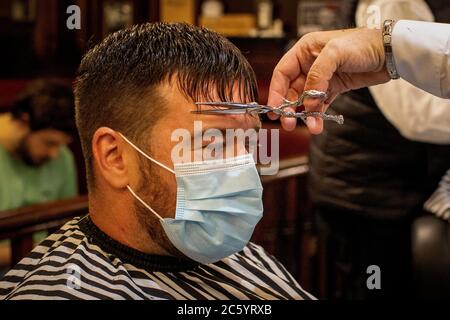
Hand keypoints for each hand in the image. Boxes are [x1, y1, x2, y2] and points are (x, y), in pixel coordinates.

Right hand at [268, 27, 390, 133]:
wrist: (389, 52)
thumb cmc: (363, 43)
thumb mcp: (335, 53)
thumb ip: (317, 76)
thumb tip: (308, 101)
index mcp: (304, 51)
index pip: (282, 74)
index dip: (276, 92)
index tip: (275, 110)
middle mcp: (309, 65)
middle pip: (291, 90)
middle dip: (289, 108)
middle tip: (288, 123)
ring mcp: (321, 78)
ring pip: (305, 101)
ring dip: (305, 115)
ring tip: (310, 126)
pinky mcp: (333, 88)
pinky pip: (320, 105)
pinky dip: (317, 115)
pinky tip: (318, 124)